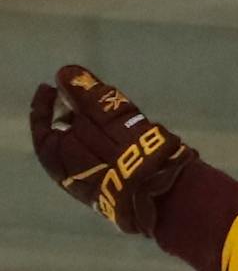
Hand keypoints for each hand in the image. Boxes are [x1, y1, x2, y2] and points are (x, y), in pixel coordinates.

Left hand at [28, 64, 192, 234]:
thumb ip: (82, 91)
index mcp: (55, 155)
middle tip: (82, 97)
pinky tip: (121, 140)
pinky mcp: (115, 195)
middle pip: (63, 137)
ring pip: (83, 152)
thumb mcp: (104, 112)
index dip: (46, 101)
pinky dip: (103, 147)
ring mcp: (92, 188)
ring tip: (105, 116)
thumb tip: (64, 74)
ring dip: (89, 132)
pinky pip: (102, 164)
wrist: (161, 195)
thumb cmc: (127, 151)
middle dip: (70, 116)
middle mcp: (68, 174)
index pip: (42, 122)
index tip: (52, 85)